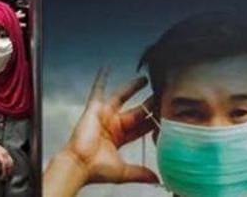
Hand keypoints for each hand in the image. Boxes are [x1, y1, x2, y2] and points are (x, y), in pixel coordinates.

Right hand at [43, 68, 157, 196]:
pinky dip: (101, 79)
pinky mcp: (94, 109)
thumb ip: (140, 172)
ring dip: (132, 88)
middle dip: (149, 102)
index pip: (142, 126)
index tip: (166, 111)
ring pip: (122, 97)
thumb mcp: (124, 171)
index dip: (154, 119)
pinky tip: (106, 68)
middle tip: (161, 92)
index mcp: (121, 138)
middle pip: (137, 111)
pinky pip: (98, 90)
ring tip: (145, 79)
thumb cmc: (97, 169)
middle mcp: (114, 125)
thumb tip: (157, 179)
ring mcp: (105, 115)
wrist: (80, 164)